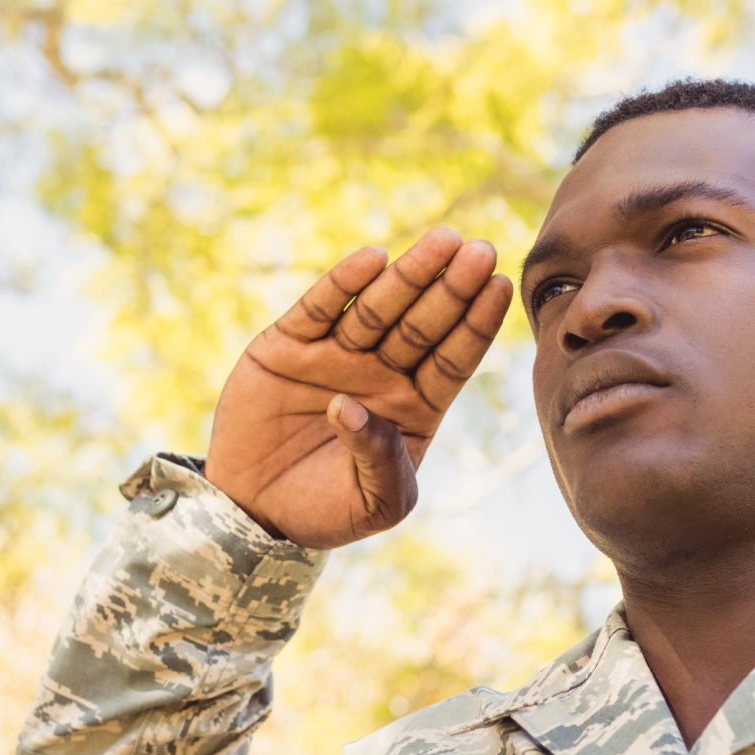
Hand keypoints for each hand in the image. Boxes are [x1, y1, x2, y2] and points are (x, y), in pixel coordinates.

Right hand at [205, 227, 512, 549]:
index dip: (476, 324)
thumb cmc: (327, 511)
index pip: (452, 358)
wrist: (255, 513)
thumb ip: (382, 461)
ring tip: (442, 242)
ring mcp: (334, 356)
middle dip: (451, 288)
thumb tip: (353, 406)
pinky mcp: (287, 346)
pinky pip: (319, 308)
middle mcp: (380, 373)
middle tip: (480, 251)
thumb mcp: (375, 504)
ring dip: (409, 274)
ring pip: (378, 308)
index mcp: (414, 407)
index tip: (499, 288)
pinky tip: (371, 258)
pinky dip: (342, 283)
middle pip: (423, 324)